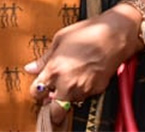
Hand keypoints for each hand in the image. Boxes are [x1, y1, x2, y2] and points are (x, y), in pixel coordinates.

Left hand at [25, 9, 135, 123]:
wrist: (114, 35)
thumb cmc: (87, 32)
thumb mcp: (60, 39)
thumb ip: (44, 58)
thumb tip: (30, 68)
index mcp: (55, 70)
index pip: (36, 93)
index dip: (36, 91)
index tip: (39, 87)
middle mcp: (68, 84)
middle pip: (54, 112)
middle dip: (51, 107)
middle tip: (52, 95)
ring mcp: (83, 89)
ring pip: (70, 104)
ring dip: (67, 97)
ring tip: (70, 80)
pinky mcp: (96, 90)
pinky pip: (84, 96)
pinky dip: (81, 90)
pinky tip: (84, 75)